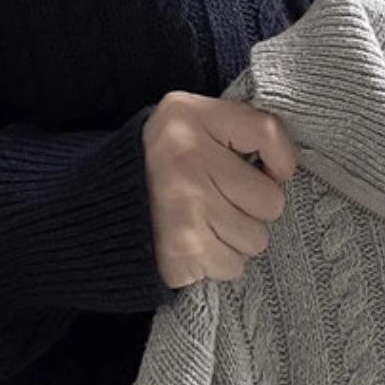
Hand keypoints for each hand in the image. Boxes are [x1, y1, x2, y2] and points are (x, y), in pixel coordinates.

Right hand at [142, 89, 299, 288]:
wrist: (101, 204)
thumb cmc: (163, 159)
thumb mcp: (191, 119)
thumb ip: (238, 127)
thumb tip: (284, 169)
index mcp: (188, 117)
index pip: (268, 134)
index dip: (281, 158)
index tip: (271, 169)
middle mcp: (186, 161)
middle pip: (270, 200)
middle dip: (254, 205)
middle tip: (225, 197)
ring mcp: (182, 210)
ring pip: (256, 239)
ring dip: (238, 235)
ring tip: (209, 219)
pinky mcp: (179, 252)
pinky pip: (232, 266)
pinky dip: (218, 259)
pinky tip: (196, 239)